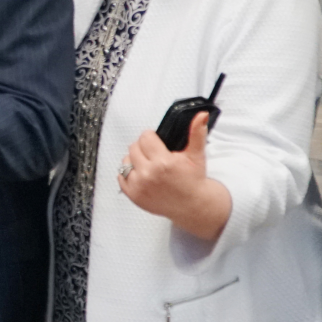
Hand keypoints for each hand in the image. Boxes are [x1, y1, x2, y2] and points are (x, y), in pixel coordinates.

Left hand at [117, 112, 230, 241]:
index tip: (157, 142)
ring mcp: (139, 186)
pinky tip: (141, 174)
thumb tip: (201, 115)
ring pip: (125, 161)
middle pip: (133, 147)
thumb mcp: (196, 155)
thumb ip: (196, 133)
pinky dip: (128, 174)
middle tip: (154, 154)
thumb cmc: (193, 180)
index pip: (145, 137)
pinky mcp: (133, 196)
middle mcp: (149, 174)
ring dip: (134, 160)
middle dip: (143, 148)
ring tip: (147, 164)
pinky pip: (120, 177)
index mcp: (164, 162)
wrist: (192, 206)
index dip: (152, 138)